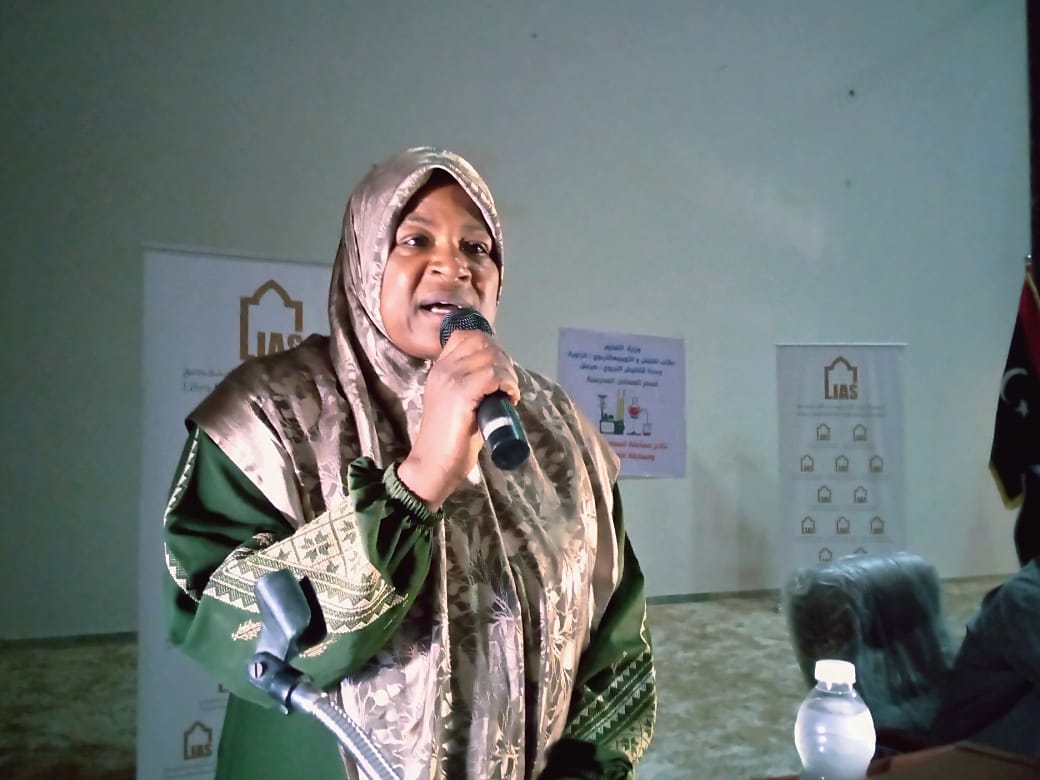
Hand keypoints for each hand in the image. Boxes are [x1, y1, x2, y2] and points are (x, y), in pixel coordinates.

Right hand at [397, 328, 519, 509]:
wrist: (433, 466)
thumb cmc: (449, 441)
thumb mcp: (456, 403)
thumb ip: (468, 385)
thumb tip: (496, 375)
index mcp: (440, 369)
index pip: (466, 336)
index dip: (489, 348)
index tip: (498, 371)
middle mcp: (443, 369)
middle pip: (483, 343)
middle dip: (503, 361)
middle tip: (506, 385)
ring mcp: (451, 379)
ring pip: (492, 358)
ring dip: (508, 374)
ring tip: (507, 394)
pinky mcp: (462, 394)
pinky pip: (493, 375)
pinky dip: (508, 385)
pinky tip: (509, 399)